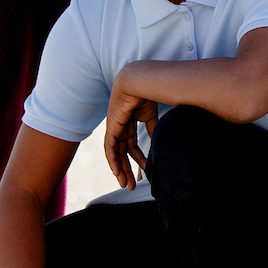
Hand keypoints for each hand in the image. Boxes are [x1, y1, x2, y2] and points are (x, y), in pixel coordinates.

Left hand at [102, 68, 158, 188]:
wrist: (140, 82)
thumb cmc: (147, 94)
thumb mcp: (151, 116)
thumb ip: (152, 129)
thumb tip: (158, 141)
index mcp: (129, 123)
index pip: (131, 145)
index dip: (137, 159)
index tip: (144, 171)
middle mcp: (120, 126)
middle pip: (122, 152)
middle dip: (127, 169)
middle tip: (131, 185)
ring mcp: (114, 127)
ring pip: (115, 153)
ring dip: (120, 169)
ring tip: (125, 184)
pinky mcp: (111, 127)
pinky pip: (109, 149)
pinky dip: (113, 161)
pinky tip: (117, 172)